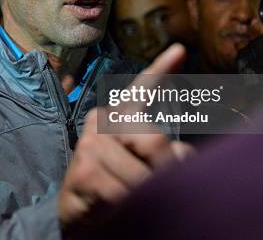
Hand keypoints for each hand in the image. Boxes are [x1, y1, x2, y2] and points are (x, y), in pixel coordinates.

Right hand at [58, 45, 194, 235]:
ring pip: (140, 172)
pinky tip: (115, 207)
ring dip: (145, 195)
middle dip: (163, 168)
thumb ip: (164, 153)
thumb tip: (184, 155)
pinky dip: (127, 207)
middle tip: (159, 185)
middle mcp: (102, 121)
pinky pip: (122, 191)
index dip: (161, 70)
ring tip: (132, 200)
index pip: (141, 88)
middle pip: (153, 137)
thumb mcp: (143, 165)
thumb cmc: (115, 183)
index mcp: (119, 115)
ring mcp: (91, 143)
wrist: (77, 214)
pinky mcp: (84, 169)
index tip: (180, 50)